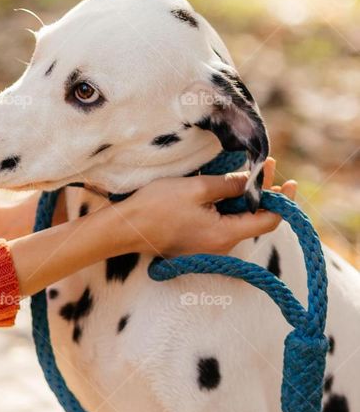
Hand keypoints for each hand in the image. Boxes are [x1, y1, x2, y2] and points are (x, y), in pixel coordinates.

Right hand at [111, 156, 296, 257]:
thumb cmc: (157, 207)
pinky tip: (228, 187)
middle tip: (267, 165)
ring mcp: (209, 246)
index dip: (282, 200)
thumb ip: (229, 185)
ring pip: (239, 220)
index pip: (269, 220)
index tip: (287, 180)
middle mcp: (221, 246)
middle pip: (255, 219)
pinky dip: (230, 205)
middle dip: (264, 192)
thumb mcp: (197, 188)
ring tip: (250, 172)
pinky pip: (223, 223)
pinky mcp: (198, 242)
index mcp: (225, 235)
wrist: (124, 228)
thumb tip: (252, 181)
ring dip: (246, 197)